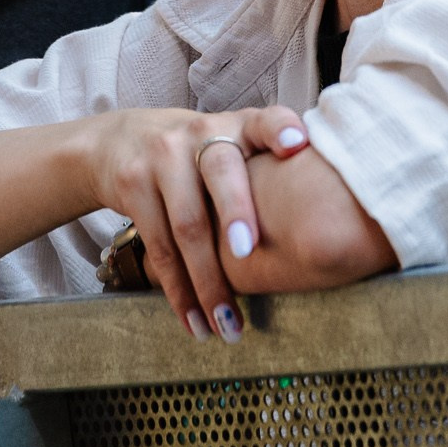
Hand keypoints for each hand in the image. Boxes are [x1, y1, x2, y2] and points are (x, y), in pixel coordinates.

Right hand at [77, 106, 309, 341]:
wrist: (119, 141)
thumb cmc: (196, 154)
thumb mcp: (229, 143)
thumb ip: (267, 168)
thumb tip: (329, 220)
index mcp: (237, 126)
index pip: (264, 120)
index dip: (281, 130)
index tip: (298, 145)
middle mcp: (200, 133)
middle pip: (221, 173)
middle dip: (235, 213)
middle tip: (248, 252)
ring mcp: (163, 157)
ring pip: (188, 225)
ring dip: (209, 283)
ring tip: (229, 326)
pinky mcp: (133, 184)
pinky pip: (159, 247)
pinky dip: (179, 291)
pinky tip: (196, 322)